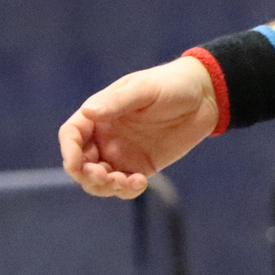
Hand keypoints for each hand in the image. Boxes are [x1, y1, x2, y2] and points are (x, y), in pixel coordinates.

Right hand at [58, 56, 219, 198]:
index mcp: (100, 114)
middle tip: (107, 176)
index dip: (69, 150)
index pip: (71, 135)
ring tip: (126, 181)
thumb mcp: (145, 89)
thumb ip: (118, 102)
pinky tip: (141, 182)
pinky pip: (125, 186)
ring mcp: (122, 153)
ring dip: (105, 187)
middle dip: (87, 176)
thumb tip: (88, 112)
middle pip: (81, 164)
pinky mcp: (141, 166)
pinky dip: (127, 190)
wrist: (206, 97)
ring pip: (99, 180)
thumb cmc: (172, 84)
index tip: (76, 164)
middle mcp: (105, 136)